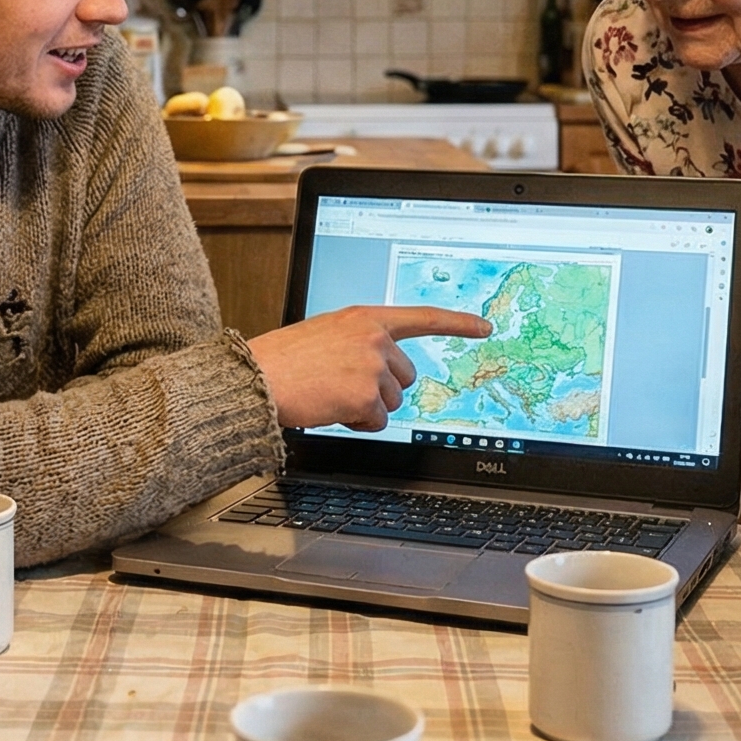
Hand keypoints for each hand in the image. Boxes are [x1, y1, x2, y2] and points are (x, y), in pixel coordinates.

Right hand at [247, 306, 491, 430]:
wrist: (256, 378)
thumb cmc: (282, 361)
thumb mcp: (326, 335)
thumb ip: (359, 343)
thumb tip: (384, 369)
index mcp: (364, 317)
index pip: (422, 317)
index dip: (457, 323)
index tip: (484, 327)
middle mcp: (374, 337)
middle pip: (406, 377)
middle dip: (381, 389)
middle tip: (343, 386)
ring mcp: (372, 365)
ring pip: (393, 402)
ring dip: (367, 407)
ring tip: (331, 395)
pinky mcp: (367, 394)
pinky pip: (378, 422)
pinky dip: (357, 423)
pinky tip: (331, 408)